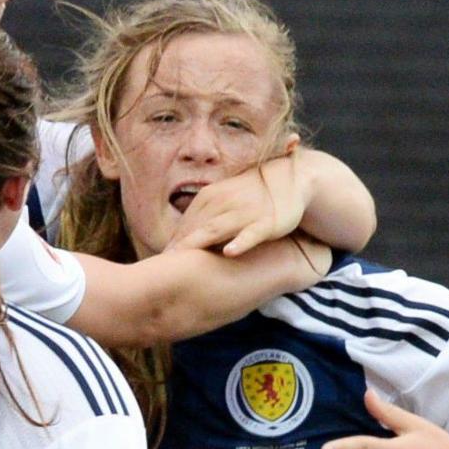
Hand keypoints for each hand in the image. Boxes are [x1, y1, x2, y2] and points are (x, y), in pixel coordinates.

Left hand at [167, 137, 306, 256]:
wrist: (289, 179)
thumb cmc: (251, 196)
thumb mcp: (224, 202)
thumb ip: (204, 218)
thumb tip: (181, 241)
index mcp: (210, 197)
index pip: (185, 224)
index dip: (172, 243)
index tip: (158, 264)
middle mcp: (223, 202)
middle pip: (194, 229)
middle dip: (177, 248)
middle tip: (160, 269)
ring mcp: (244, 212)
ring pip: (215, 230)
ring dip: (197, 243)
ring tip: (180, 259)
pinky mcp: (266, 223)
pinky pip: (250, 234)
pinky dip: (240, 242)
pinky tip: (230, 252)